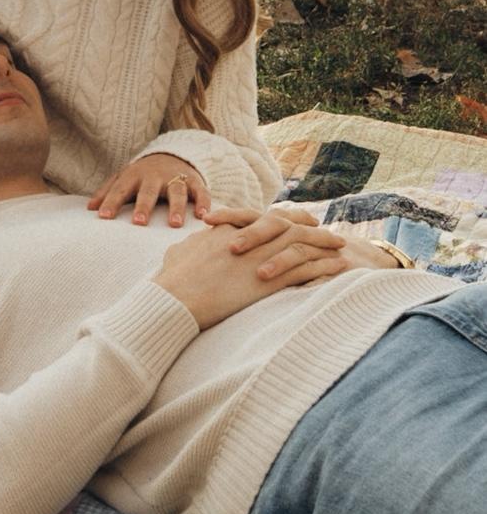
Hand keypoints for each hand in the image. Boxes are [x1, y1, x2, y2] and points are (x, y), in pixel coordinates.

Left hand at [88, 153, 208, 226]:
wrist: (173, 155)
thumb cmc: (143, 175)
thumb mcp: (124, 177)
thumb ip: (107, 192)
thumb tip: (89, 208)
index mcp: (134, 175)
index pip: (120, 190)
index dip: (111, 202)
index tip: (103, 217)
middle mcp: (155, 176)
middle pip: (148, 191)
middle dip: (144, 206)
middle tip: (139, 222)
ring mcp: (176, 178)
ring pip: (176, 191)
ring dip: (176, 207)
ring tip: (174, 224)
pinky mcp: (195, 182)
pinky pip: (201, 192)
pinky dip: (203, 203)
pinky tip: (203, 216)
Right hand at [153, 217, 348, 329]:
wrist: (178, 295)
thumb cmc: (174, 277)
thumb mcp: (180, 251)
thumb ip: (195, 244)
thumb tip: (199, 240)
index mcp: (228, 231)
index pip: (261, 219)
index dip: (281, 218)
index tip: (294, 220)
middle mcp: (248, 240)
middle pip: (286, 227)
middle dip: (308, 226)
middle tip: (324, 228)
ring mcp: (260, 259)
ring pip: (300, 245)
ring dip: (323, 245)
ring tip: (340, 246)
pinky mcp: (268, 281)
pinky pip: (304, 270)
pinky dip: (323, 268)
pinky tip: (337, 268)